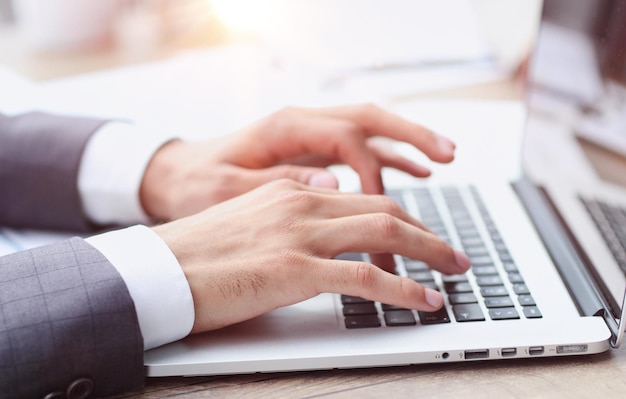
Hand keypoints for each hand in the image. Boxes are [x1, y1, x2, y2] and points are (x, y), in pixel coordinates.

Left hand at [140, 104, 455, 220]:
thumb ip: (277, 185)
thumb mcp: (227, 189)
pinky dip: (388, 158)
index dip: (373, 172)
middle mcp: (303, 125)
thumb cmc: (197, 184)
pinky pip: (360, 150)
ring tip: (445, 157)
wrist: (177, 176)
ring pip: (370, 131)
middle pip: (369, 119)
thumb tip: (332, 182)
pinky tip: (413, 170)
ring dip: (407, 142)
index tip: (385, 212)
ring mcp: (309, 137)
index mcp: (284, 128)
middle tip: (448, 153)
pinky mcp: (312, 153)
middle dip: (411, 134)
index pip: (346, 139)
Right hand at [152, 179, 469, 332]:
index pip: (363, 198)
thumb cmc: (198, 253)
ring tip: (455, 271)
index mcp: (291, 192)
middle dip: (428, 233)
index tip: (423, 235)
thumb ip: (289, 219)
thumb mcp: (250, 223)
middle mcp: (301, 204)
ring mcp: (299, 235)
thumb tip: (323, 229)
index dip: (402, 217)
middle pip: (384, 210)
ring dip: (429, 252)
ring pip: (384, 233)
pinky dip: (403, 290)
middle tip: (453, 254)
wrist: (157, 269)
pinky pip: (364, 278)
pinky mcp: (293, 269)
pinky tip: (424, 302)